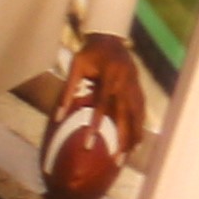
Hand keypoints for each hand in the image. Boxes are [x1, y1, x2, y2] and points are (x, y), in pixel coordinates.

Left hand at [42, 31, 147, 198]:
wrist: (110, 37)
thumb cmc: (89, 52)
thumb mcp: (75, 66)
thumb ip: (68, 90)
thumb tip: (57, 117)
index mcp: (109, 77)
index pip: (102, 106)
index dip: (95, 127)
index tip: (90, 146)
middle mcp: (125, 83)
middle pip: (126, 116)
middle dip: (122, 139)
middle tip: (117, 161)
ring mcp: (135, 85)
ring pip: (138, 115)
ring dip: (135, 135)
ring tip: (129, 155)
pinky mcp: (139, 87)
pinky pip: (142, 110)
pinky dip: (140, 126)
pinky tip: (137, 140)